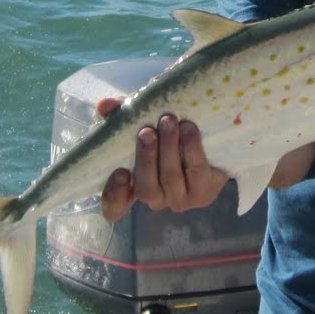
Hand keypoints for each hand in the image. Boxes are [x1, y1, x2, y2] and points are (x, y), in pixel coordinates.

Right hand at [97, 98, 229, 221]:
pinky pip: (197, 171)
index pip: (114, 207)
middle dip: (146, 159)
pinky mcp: (204, 192)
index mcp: (133, 188)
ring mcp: (180, 199)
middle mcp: (155, 198)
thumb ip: (120, 115)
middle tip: (147, 132)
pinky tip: (189, 129)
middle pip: (146, 188)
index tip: (120, 172)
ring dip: (169, 148)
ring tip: (169, 121)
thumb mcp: (141, 121)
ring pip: (171, 178)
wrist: (210, 139)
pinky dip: (191, 148)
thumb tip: (104, 106)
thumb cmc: (167, 133)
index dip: (114, 195)